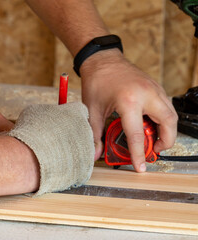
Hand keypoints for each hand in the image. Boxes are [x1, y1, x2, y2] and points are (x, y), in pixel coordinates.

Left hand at [80, 49, 177, 171]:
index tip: (141, 167)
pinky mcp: (155, 86)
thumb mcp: (92, 109)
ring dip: (166, 130)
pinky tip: (150, 123)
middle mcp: (147, 95)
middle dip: (165, 142)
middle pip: (169, 124)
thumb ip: (94, 133)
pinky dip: (163, 119)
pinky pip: (166, 106)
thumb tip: (95, 153)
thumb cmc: (97, 81)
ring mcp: (154, 89)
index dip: (140, 154)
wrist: (102, 59)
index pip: (138, 135)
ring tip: (152, 139)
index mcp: (129, 102)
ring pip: (171, 115)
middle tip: (153, 151)